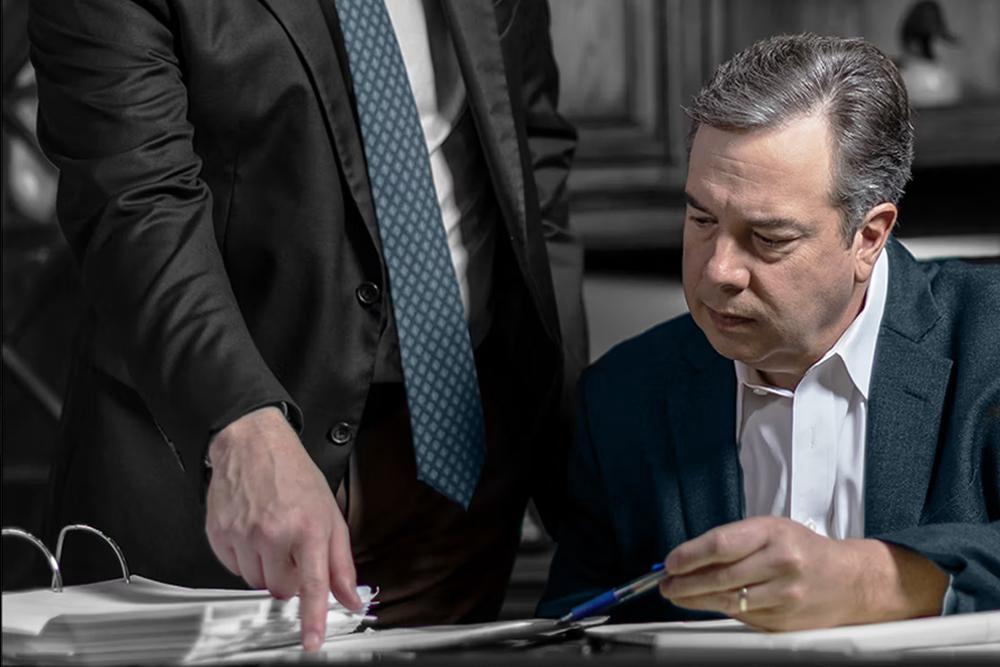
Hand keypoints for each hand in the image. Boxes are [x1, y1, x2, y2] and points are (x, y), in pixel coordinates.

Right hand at [205, 406, 361, 651]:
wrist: (254, 444)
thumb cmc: (294, 475)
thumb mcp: (330, 514)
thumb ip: (341, 562)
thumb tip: (352, 597)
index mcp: (308, 527)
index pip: (313, 584)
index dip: (313, 618)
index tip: (312, 642)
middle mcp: (274, 532)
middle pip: (281, 589)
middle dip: (289, 577)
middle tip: (291, 549)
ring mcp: (243, 534)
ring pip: (256, 581)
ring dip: (266, 568)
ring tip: (271, 535)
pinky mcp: (219, 534)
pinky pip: (233, 568)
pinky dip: (244, 558)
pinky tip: (251, 532)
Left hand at [658, 516, 947, 630]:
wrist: (848, 580)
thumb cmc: (801, 548)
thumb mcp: (769, 530)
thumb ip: (731, 542)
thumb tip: (687, 559)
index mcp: (773, 533)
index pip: (720, 545)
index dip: (689, 556)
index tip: (670, 563)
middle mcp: (780, 563)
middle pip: (720, 577)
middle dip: (685, 583)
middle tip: (666, 585)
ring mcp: (784, 595)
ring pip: (729, 601)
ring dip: (696, 600)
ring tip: (678, 595)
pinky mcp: (784, 620)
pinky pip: (743, 617)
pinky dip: (721, 610)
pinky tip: (709, 603)